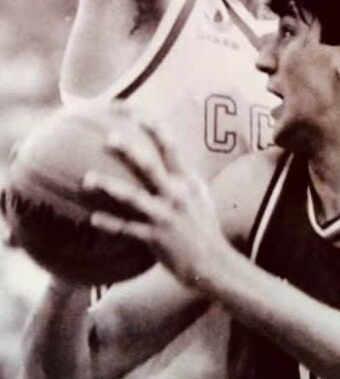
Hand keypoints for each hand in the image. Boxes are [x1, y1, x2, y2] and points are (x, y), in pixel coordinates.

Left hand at [84, 124, 226, 288]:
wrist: (212, 263)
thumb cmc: (203, 226)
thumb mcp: (198, 195)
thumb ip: (183, 176)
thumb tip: (169, 157)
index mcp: (187, 181)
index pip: (172, 148)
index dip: (156, 129)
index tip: (140, 115)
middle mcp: (177, 195)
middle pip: (149, 167)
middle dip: (129, 151)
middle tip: (109, 137)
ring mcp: (165, 216)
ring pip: (133, 197)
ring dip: (109, 186)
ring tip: (87, 179)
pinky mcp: (156, 238)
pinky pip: (128, 229)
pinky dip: (110, 224)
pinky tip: (92, 218)